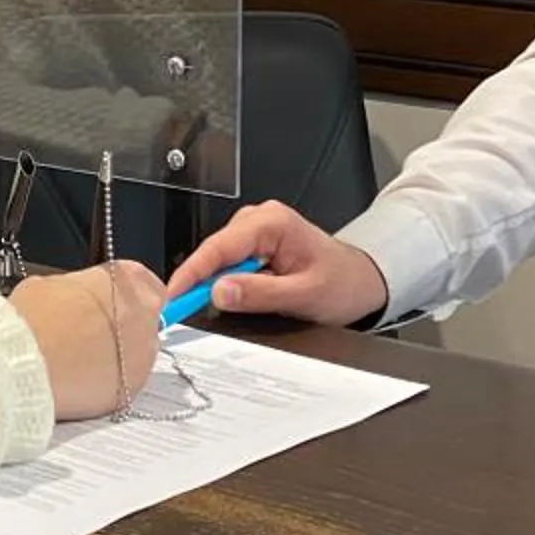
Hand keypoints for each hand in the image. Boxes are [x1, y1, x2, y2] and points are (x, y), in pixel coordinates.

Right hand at [9, 261, 165, 420]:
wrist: (19, 363)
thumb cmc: (31, 320)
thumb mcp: (50, 285)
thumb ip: (76, 289)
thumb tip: (75, 298)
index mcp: (128, 281)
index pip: (143, 283)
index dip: (120, 296)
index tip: (107, 304)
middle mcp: (144, 316)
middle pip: (143, 320)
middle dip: (120, 327)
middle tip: (87, 333)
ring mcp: (143, 356)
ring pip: (136, 355)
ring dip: (115, 356)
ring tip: (78, 360)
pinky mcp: (132, 390)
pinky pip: (124, 384)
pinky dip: (107, 383)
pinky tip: (78, 379)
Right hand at [166, 201, 388, 326]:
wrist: (362, 281)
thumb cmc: (342, 283)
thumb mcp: (303, 295)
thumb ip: (260, 293)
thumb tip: (219, 292)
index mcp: (272, 223)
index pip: (218, 247)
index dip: (190, 274)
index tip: (172, 298)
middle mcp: (260, 220)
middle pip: (213, 253)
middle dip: (198, 283)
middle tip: (181, 314)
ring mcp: (255, 231)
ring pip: (218, 260)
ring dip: (211, 285)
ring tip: (210, 308)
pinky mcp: (254, 246)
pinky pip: (228, 265)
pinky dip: (223, 284)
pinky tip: (229, 299)